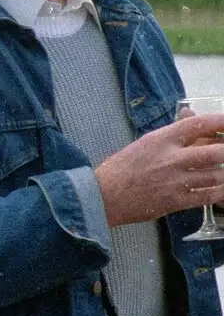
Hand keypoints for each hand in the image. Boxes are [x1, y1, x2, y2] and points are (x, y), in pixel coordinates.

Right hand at [96, 112, 223, 226]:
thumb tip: (190, 114)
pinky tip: (221, 188)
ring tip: (222, 171)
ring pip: (217, 175)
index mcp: (161, 139)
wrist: (102, 197)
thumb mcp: (145, 143)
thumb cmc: (122, 168)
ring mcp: (175, 181)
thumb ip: (172, 131)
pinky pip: (208, 196)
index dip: (222, 121)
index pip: (199, 124)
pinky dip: (220, 192)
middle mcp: (171, 158)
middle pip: (217, 152)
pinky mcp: (175, 201)